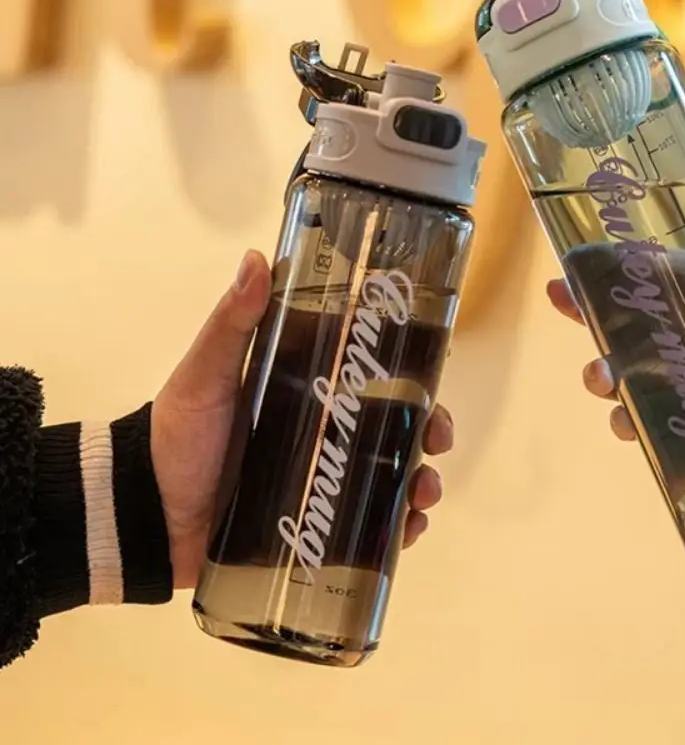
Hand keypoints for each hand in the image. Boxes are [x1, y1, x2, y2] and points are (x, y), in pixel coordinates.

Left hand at [150, 250, 452, 588]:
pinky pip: (369, 530)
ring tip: (424, 496)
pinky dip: (399, 530)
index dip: (413, 374)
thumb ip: (232, 323)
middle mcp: (323, 432)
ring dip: (421, 483)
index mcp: (307, 390)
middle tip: (438, 442)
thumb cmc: (177, 435)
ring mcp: (322, 481)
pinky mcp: (315, 528)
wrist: (143, 516)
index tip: (435, 375)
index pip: (375, 374)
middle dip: (429, 432)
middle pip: (396, 427)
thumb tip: (257, 258)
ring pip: (392, 478)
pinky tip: (410, 529)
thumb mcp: (206, 374)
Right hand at [546, 204, 684, 442]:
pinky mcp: (682, 425)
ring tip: (602, 376)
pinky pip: (644, 426)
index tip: (570, 262)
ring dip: (599, 374)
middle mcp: (670, 338)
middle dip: (578, 311)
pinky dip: (629, 425)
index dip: (595, 268)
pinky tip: (631, 423)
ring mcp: (671, 382)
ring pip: (617, 375)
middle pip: (608, 322)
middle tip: (563, 302)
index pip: (632, 275)